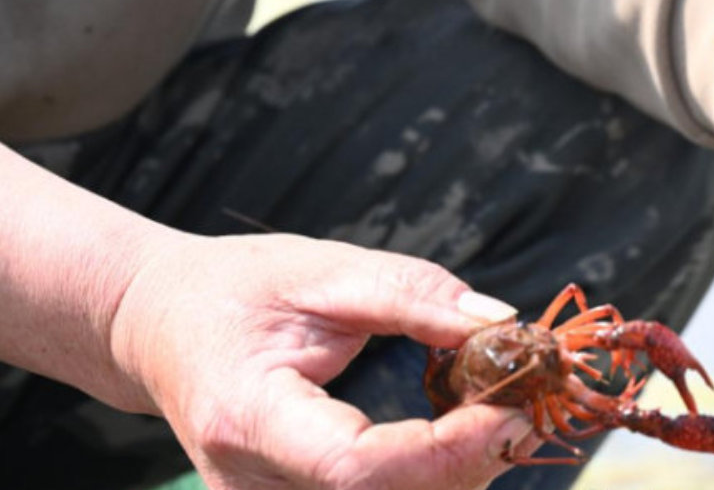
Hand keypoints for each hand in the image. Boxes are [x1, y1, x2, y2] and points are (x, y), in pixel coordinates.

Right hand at [109, 233, 537, 489]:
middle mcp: (249, 482)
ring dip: (457, 472)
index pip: (357, 466)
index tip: (509, 407)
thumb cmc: (235, 289)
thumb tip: (499, 323)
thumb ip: (411, 294)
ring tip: (498, 409)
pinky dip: (428, 474)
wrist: (163, 323)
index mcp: (248, 418)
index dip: (444, 449)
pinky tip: (455, 431)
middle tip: (525, 403)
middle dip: (469, 462)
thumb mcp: (323, 269)